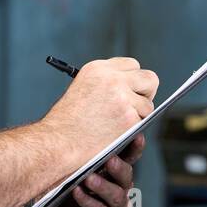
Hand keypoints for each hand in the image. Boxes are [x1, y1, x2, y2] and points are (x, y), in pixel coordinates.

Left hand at [37, 138, 144, 206]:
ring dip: (102, 186)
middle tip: (109, 159)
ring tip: (88, 178)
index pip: (130, 155)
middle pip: (126, 175)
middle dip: (118, 167)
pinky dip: (88, 201)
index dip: (135, 146)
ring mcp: (117, 206)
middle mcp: (122, 186)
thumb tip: (79, 127)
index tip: (136, 134)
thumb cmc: (64, 184)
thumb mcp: (73, 165)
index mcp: (117, 169)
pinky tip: (77, 192)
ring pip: (117, 195)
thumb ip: (82, 152)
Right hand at [41, 57, 158, 168]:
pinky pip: (142, 122)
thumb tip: (129, 87)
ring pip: (147, 105)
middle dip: (147, 92)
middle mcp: (112, 79)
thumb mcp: (82, 88)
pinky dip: (133, 130)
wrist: (57, 142)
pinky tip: (116, 133)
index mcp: (98, 69)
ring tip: (117, 124)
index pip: (132, 65)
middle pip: (149, 78)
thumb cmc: (65, 122)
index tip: (132, 89)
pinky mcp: (129, 118)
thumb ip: (105, 83)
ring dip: (138, 116)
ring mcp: (123, 98)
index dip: (134, 79)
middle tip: (138, 104)